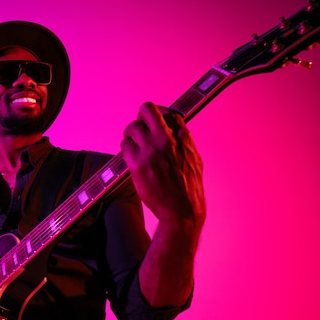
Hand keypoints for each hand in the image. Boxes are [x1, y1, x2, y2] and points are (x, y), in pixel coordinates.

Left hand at [121, 102, 205, 229]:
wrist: (181, 210)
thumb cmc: (189, 188)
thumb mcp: (195, 159)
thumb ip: (184, 142)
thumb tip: (176, 131)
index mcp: (182, 138)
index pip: (169, 113)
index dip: (160, 116)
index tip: (155, 122)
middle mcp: (166, 140)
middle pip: (146, 110)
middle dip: (141, 117)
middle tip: (140, 128)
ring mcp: (150, 150)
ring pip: (131, 127)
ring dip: (130, 135)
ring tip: (133, 144)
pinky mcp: (137, 164)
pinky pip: (124, 145)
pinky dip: (126, 149)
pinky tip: (131, 156)